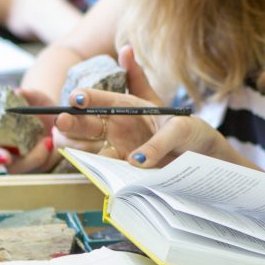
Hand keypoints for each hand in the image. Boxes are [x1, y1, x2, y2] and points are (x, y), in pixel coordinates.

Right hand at [0, 88, 61, 172]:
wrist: (53, 117)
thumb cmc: (38, 108)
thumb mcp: (37, 98)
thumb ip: (29, 93)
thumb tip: (19, 91)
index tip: (6, 157)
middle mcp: (8, 154)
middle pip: (11, 167)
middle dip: (29, 159)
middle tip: (46, 142)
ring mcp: (23, 164)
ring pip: (29, 171)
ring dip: (42, 158)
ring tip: (51, 140)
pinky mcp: (38, 168)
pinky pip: (43, 169)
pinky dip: (50, 159)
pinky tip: (55, 145)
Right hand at [56, 46, 228, 165]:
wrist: (202, 156)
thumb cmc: (192, 133)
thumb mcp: (181, 129)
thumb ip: (159, 142)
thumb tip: (136, 161)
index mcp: (129, 106)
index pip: (101, 99)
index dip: (86, 97)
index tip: (75, 98)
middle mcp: (117, 125)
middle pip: (86, 122)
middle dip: (71, 121)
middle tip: (62, 122)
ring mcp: (117, 147)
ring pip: (86, 145)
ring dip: (75, 144)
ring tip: (66, 142)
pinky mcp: (121, 168)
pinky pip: (102, 168)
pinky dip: (94, 168)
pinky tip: (87, 165)